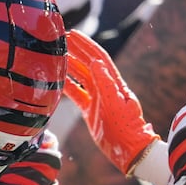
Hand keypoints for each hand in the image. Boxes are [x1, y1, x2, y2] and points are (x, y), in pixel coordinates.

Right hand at [64, 29, 160, 176]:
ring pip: (81, 77)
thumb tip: (96, 63)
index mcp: (113, 83)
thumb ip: (106, 84)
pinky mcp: (90, 110)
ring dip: (70, 66)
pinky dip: (67, 87)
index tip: (73, 34)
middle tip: (61, 40)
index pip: (98, 58)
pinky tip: (57, 81)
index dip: (86, 45)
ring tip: (56, 56)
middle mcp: (105, 88)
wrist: (129, 149)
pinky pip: (77, 95)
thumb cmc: (126, 128)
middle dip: (76, 51)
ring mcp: (97, 99)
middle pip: (88, 64)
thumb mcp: (117, 105)